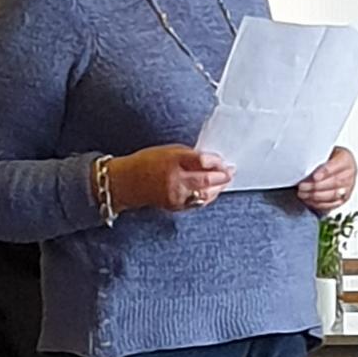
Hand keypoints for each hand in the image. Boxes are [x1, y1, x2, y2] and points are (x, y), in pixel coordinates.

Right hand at [108, 145, 232, 213]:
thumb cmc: (147, 162)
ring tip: (225, 180)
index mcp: (172, 160)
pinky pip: (197, 202)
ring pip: (205, 193)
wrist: (126, 182)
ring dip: (218, 187)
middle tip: (230, 171)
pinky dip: (208, 196)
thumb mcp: (168, 151)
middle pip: (207, 179)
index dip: (216, 162)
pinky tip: (213, 191)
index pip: (202, 161)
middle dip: (222, 176)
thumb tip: (212, 160)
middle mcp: (175, 178)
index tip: (224, 160)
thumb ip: (189, 156)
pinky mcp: (175, 205)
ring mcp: (175, 194)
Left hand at [297, 146, 356, 214]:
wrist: (336, 164)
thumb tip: (304, 164)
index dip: (325, 172)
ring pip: (333, 195)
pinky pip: (331, 204)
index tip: (314, 176)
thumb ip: (318, 157)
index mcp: (346, 160)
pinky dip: (318, 204)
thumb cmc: (329, 157)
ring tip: (303, 194)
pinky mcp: (343, 199)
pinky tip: (308, 200)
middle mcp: (349, 174)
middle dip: (316, 186)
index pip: (337, 166)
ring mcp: (348, 188)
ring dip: (315, 196)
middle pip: (335, 182)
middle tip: (302, 186)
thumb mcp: (325, 151)